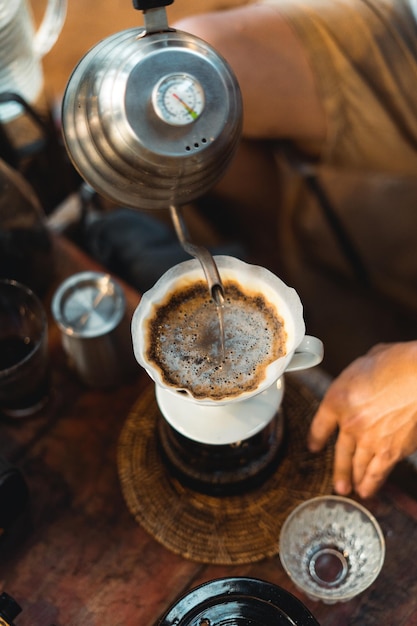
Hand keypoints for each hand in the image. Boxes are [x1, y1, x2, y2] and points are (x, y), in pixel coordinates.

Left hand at [308, 342, 416, 497]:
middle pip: (339, 453)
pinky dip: (372, 484)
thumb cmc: (400, 362)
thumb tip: (365, 378)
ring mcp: (369, 439)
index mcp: (338, 398)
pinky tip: (368, 491)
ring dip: (354, 480)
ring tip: (351, 490)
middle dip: (338, 470)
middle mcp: (349, 423)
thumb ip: (360, 376)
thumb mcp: (368, 360)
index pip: (320, 424)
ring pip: (358, 466)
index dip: (316, 438)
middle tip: (337, 484)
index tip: (314, 446)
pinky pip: (377, 472)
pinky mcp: (391, 451)